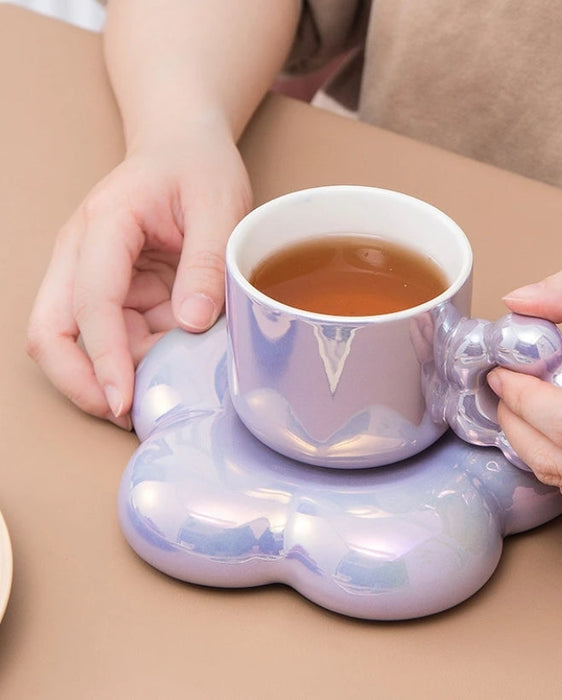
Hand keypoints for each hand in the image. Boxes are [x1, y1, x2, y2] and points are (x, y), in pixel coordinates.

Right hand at [26, 126, 251, 428]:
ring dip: (118, 374)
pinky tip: (175, 365)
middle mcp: (84, 256)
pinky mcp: (116, 292)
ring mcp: (95, 277)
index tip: (125, 401)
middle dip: (82, 382)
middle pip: (53, 333)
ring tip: (166, 392)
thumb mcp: (218, 206)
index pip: (89, 303)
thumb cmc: (197, 168)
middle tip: (127, 415)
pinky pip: (117, 338)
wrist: (185, 150)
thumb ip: (206, 263)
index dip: (104, 359)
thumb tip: (191, 324)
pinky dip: (140, 360)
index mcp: (103, 227)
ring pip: (81, 344)